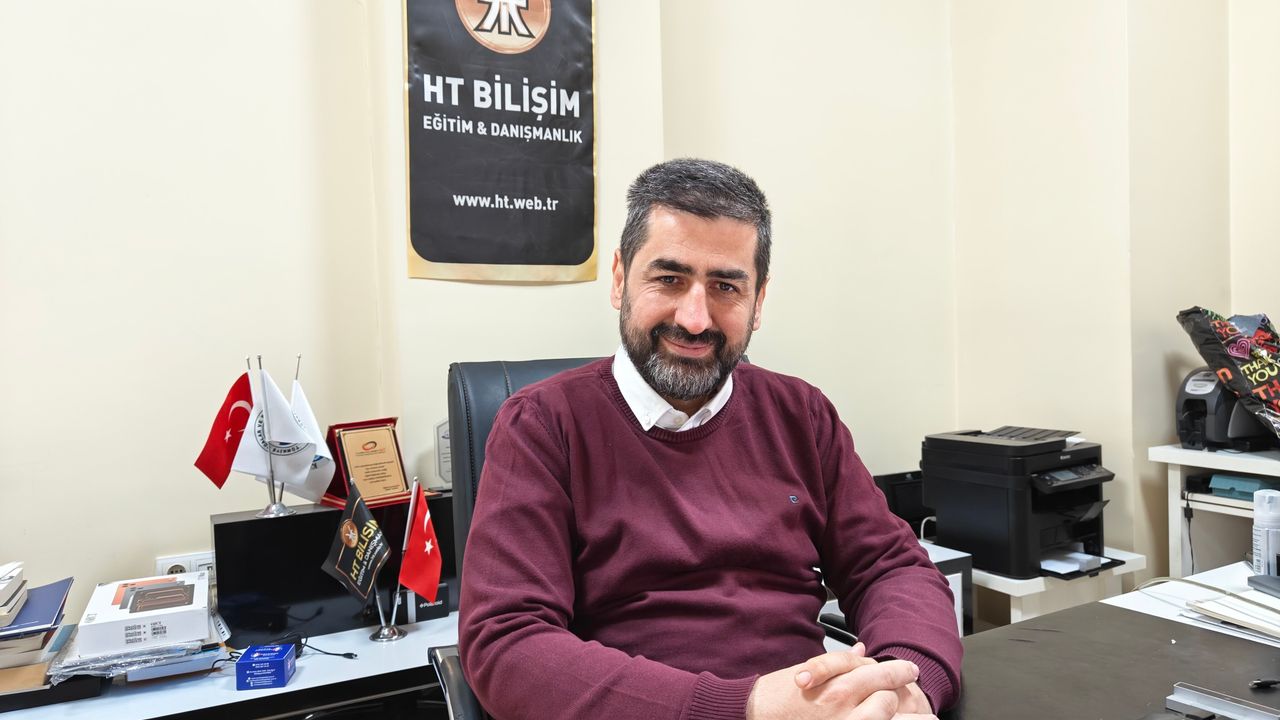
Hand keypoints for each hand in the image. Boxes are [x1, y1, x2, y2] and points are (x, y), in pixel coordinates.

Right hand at [746, 644, 920, 719]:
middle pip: (887, 697)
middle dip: (900, 691)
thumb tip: (863, 651)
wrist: (755, 715)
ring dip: (902, 716)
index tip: (909, 671)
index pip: (879, 675)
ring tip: (924, 717)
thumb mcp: (812, 673)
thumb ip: (840, 663)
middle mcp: (843, 709)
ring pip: (886, 716)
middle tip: (913, 687)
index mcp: (837, 686)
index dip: (898, 671)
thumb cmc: (781, 694)